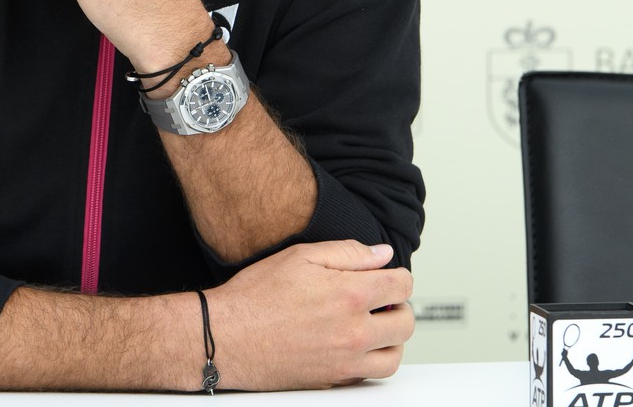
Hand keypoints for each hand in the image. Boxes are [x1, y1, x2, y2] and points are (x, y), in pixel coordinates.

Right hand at [207, 241, 412, 389]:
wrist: (226, 336)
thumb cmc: (256, 296)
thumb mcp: (300, 256)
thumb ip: (347, 252)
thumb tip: (382, 255)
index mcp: (350, 295)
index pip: (402, 286)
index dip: (397, 276)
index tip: (386, 276)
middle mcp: (354, 332)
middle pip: (405, 323)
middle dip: (398, 307)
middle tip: (381, 301)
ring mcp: (345, 361)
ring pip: (394, 356)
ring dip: (390, 339)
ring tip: (373, 326)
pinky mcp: (333, 380)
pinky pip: (369, 376)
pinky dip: (370, 361)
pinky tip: (353, 346)